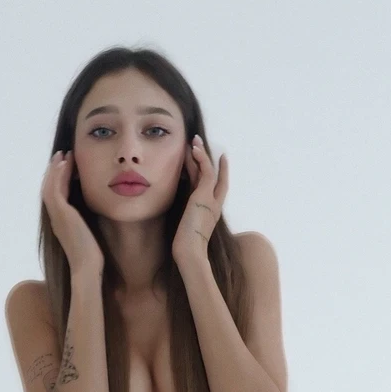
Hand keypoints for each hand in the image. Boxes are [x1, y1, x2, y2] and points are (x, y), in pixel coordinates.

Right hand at [41, 150, 103, 274]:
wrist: (88, 268)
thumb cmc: (92, 257)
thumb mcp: (89, 235)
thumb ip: (88, 224)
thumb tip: (98, 217)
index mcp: (60, 223)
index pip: (56, 197)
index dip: (58, 181)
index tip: (65, 167)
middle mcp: (55, 218)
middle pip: (49, 188)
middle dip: (54, 171)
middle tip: (60, 156)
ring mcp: (56, 216)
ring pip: (50, 186)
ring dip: (55, 169)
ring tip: (63, 154)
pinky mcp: (62, 214)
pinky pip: (56, 189)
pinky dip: (59, 174)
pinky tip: (66, 163)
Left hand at [173, 134, 227, 264]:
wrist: (190, 252)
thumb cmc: (186, 247)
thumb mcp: (185, 228)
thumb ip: (184, 216)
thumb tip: (175, 210)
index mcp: (210, 212)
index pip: (215, 188)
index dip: (215, 172)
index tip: (215, 160)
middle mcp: (214, 204)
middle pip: (213, 175)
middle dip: (207, 158)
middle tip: (199, 143)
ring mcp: (211, 199)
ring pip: (209, 170)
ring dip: (202, 153)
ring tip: (194, 140)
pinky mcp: (205, 196)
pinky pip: (206, 171)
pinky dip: (201, 158)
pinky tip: (193, 149)